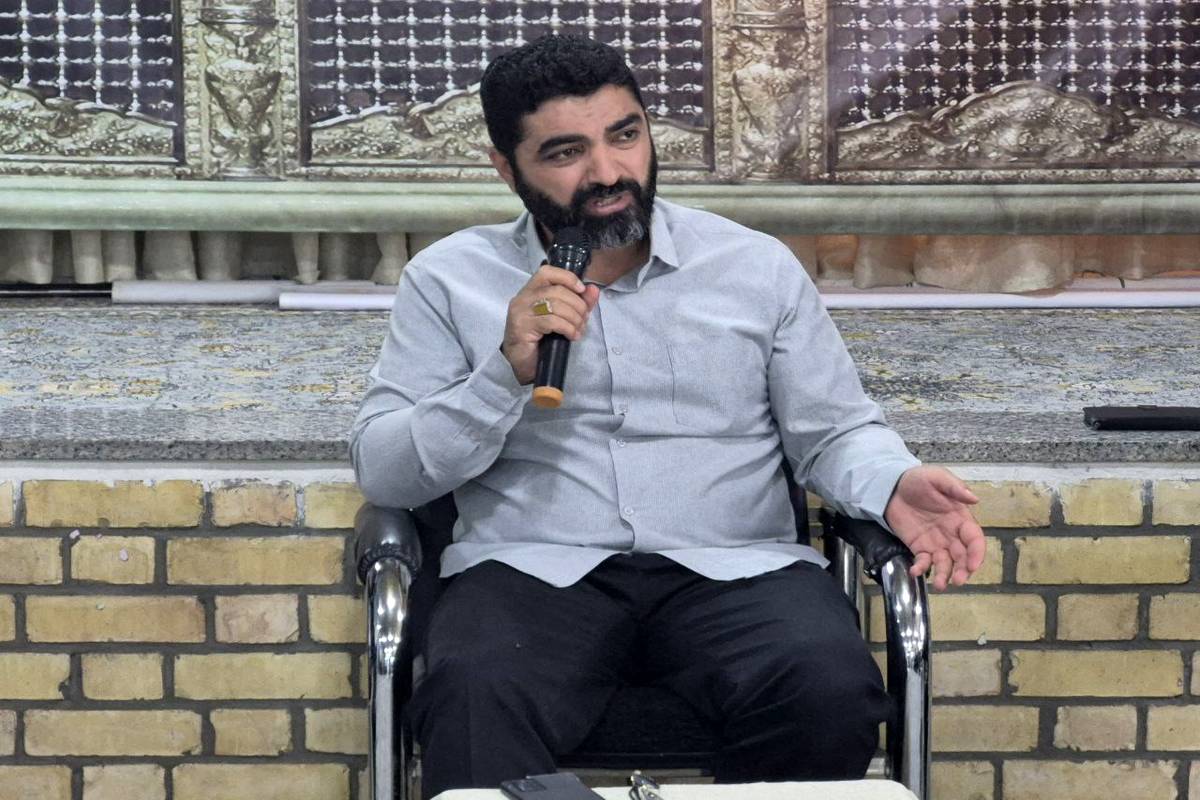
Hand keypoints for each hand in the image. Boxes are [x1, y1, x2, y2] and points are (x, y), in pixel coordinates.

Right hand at [501, 263, 600, 384]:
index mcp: (530, 292)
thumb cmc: (541, 341)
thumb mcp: (562, 318)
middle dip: (577, 305)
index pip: (547, 272)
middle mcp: (522, 299)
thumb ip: (578, 302)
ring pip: (556, 305)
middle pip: (556, 291)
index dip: (567, 278)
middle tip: (584, 319)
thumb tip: (593, 289)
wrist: (526, 366)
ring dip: (574, 318)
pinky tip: (572, 336)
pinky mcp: (522, 327)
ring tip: (578, 329)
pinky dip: (568, 328)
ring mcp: (521, 313)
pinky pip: (552, 321)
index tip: (581, 290)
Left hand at [884, 465, 985, 590]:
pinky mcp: (919, 547)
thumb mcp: (937, 477)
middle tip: (958, 581)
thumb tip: (975, 498)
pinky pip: (923, 561)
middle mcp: (951, 534)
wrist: (891, 486)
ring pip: (945, 564)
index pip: (974, 539)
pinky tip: (915, 571)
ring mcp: (935, 542)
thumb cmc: (918, 480)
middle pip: (963, 557)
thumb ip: (955, 487)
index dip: (976, 553)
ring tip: (940, 585)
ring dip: (945, 575)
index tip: (972, 565)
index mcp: (960, 518)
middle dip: (964, 571)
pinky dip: (921, 568)